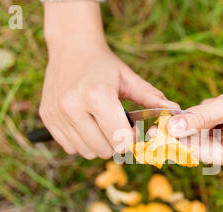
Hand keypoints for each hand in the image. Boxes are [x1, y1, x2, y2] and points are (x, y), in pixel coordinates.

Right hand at [40, 2, 177, 158]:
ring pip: (87, 152)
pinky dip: (82, 142)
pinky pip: (70, 148)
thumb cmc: (104, 65)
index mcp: (96, 94)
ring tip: (101, 125)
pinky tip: (86, 125)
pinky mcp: (47, 119)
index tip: (132, 129)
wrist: (70, 48)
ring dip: (99, 144)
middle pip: (104, 150)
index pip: (120, 139)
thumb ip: (151, 98)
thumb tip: (175, 110)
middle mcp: (72, 106)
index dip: (131, 139)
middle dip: (116, 143)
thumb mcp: (129, 78)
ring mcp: (57, 114)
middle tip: (117, 128)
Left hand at [166, 61, 222, 166]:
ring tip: (207, 106)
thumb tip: (171, 129)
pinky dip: (205, 108)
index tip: (155, 136)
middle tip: (159, 122)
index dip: (177, 144)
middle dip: (182, 130)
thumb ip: (201, 118)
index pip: (201, 153)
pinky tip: (219, 100)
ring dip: (196, 116)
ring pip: (200, 128)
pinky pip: (206, 117)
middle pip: (198, 142)